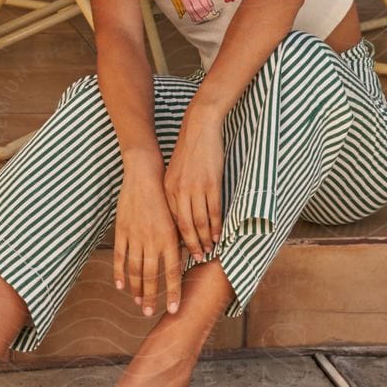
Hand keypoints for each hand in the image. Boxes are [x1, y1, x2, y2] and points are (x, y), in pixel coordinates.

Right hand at [114, 156, 182, 317]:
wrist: (145, 176)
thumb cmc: (164, 198)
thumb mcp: (176, 220)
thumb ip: (178, 242)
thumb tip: (183, 263)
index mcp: (169, 238)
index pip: (172, 272)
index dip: (172, 292)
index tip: (172, 310)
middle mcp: (153, 240)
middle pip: (150, 275)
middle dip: (150, 297)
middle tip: (148, 313)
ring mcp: (135, 236)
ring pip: (134, 269)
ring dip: (135, 288)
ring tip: (137, 302)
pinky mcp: (122, 230)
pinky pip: (120, 256)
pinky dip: (119, 272)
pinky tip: (120, 285)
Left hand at [163, 106, 223, 261]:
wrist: (199, 128)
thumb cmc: (188, 152)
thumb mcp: (175, 173)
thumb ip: (176, 193)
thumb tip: (182, 215)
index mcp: (168, 189)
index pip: (172, 222)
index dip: (179, 239)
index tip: (183, 252)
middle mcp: (179, 191)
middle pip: (185, 227)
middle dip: (191, 245)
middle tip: (197, 259)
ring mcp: (195, 188)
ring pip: (200, 222)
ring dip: (205, 239)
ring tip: (209, 251)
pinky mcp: (211, 183)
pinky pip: (213, 211)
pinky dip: (216, 226)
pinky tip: (218, 235)